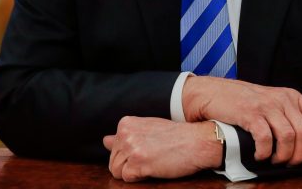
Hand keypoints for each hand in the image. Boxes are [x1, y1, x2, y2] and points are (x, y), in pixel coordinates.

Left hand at [103, 117, 221, 181]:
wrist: (197, 141)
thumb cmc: (175, 136)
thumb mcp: (147, 129)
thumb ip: (125, 135)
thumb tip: (105, 140)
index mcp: (126, 123)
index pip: (113, 148)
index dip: (129, 155)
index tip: (146, 150)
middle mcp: (126, 134)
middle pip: (113, 161)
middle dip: (129, 165)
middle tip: (151, 158)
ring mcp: (132, 147)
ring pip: (117, 171)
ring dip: (133, 173)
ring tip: (151, 163)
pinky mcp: (139, 162)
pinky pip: (126, 178)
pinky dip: (139, 178)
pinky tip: (152, 168)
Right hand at [182, 77, 301, 165]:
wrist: (213, 92)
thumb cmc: (242, 100)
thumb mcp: (269, 100)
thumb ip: (285, 112)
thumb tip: (301, 136)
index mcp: (290, 96)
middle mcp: (282, 99)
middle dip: (300, 154)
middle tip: (291, 163)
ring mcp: (267, 105)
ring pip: (288, 138)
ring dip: (283, 155)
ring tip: (273, 160)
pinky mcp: (251, 114)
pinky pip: (267, 139)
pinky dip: (265, 153)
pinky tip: (260, 156)